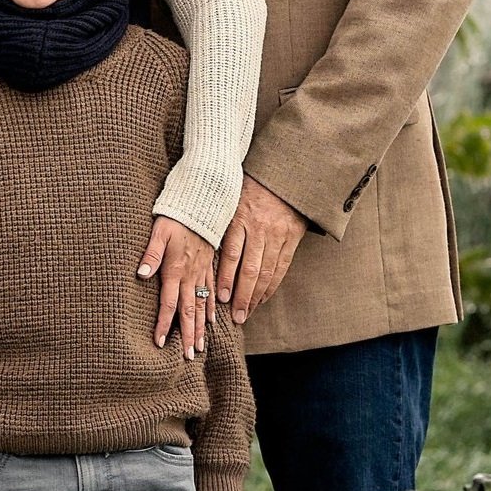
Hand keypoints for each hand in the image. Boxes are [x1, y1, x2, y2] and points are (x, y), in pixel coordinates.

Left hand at [138, 216, 215, 356]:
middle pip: (188, 311)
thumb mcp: (159, 232)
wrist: (201, 204)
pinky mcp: (208, 266)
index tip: (160, 344)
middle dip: (188, 335)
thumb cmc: (176, 218)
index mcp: (176, 270)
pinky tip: (211, 321)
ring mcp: (201, 272)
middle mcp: (190, 276)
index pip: (169, 304)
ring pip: (201, 305)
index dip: (164, 325)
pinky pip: (211, 292)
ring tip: (199, 347)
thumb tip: (141, 275)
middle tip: (189, 357)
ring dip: (199, 327)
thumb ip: (150, 255)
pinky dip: (210, 308)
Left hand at [216, 177, 305, 324]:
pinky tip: (262, 298)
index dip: (227, 278)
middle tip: (236, 316)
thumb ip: (217, 222)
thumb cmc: (248, 187)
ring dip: (256, 296)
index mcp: (240, 217)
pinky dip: (272, 285)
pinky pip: (282, 267)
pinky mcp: (292, 237)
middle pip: (251, 268)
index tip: (221, 298)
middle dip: (242, 296)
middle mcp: (260, 227)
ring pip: (267, 271)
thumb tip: (199, 249)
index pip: (232, 254)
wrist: (282, 173)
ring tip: (246, 313)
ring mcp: (278, 233)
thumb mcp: (229, 198)